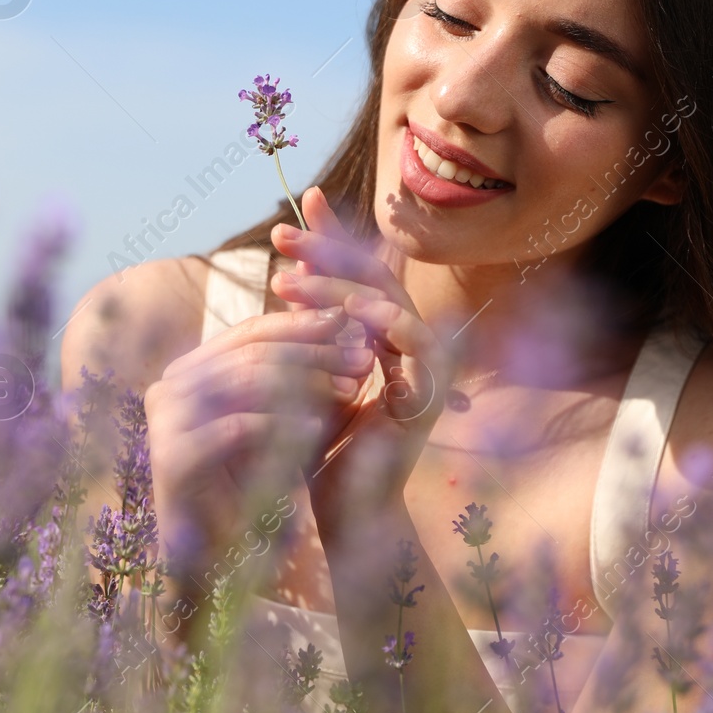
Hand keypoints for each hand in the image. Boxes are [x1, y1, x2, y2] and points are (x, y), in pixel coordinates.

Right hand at [145, 304, 374, 577]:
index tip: (351, 324)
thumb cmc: (247, 482)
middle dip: (312, 352)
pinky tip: (318, 429)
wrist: (212, 555)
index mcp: (187, 369)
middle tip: (361, 357)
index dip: (302, 325)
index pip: (249, 332)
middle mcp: (168, 386)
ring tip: (350, 388)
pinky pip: (237, 427)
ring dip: (306, 382)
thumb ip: (290, 373)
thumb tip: (344, 323)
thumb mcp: (272, 417)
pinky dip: (282, 425)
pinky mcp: (172, 456)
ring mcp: (164, 420)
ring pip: (245, 381)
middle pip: (250, 353)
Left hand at [268, 186, 455, 523]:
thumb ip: (303, 326)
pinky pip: (414, 338)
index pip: (358, 268)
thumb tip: (286, 271)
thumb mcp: (301, 370)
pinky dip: (382, 318)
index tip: (300, 202)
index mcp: (380, 331)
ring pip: (386, 299)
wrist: (342, 510)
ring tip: (285, 281)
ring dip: (334, 284)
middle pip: (373, 273)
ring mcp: (424, 362)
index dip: (334, 232)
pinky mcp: (432, 388)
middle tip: (280, 234)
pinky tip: (344, 309)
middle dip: (326, 248)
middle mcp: (408, 339)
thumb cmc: (316, 444)